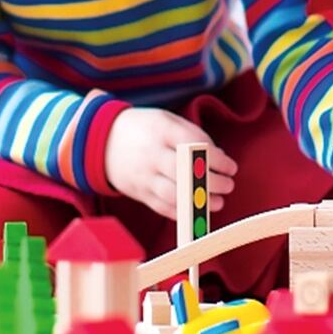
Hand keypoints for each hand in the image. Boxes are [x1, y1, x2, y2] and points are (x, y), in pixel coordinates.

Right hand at [104, 108, 237, 219]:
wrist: (102, 140)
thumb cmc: (145, 129)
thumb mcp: (167, 120)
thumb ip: (193, 135)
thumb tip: (219, 156)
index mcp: (160, 131)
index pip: (194, 146)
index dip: (216, 159)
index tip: (231, 167)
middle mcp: (151, 155)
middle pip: (185, 173)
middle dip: (212, 182)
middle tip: (228, 185)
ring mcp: (143, 176)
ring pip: (174, 194)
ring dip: (200, 202)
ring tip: (218, 202)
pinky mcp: (139, 193)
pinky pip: (162, 207)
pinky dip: (183, 212)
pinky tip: (198, 211)